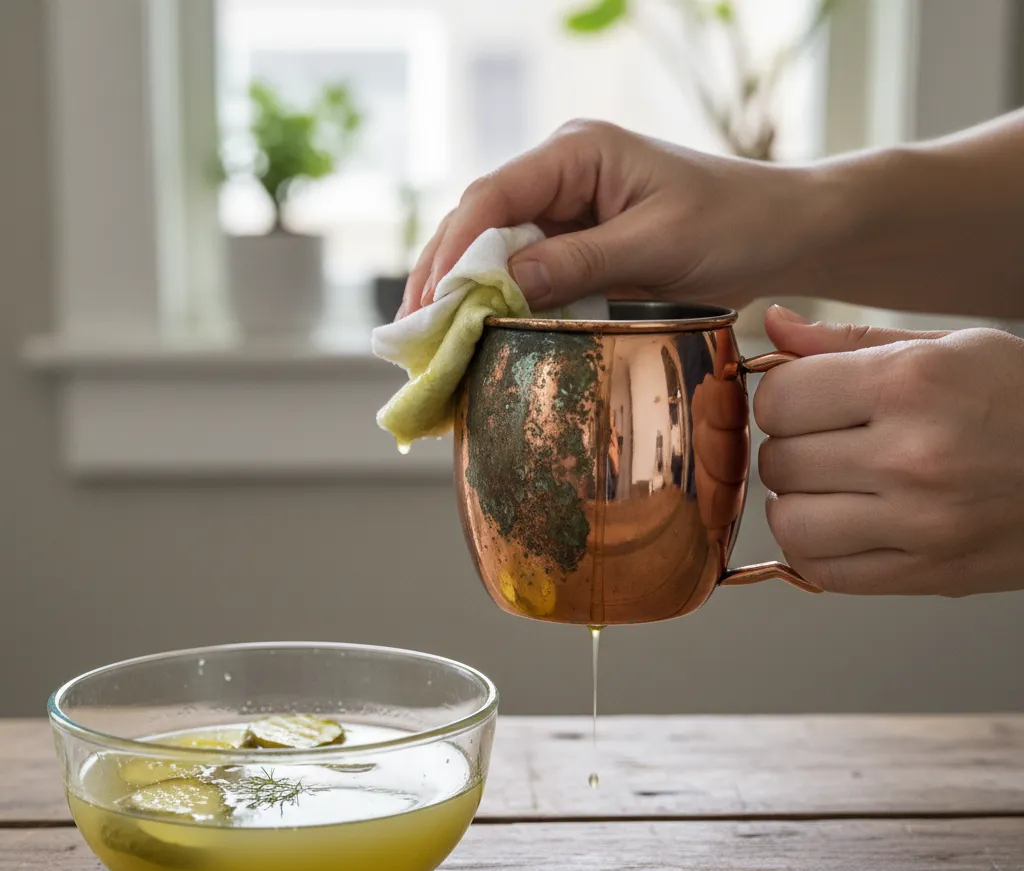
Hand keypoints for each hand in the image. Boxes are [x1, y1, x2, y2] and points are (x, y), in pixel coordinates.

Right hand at [399, 120, 813, 316]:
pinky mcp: (579, 245)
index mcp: (578, 153)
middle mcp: (563, 175)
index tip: (431, 303)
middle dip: (442, 275)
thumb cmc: (735, 223)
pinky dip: (500, 305)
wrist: (782, 234)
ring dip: (463, 294)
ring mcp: (568, 211)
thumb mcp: (658, 243)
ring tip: (428, 342)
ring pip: (495, 250)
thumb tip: (502, 287)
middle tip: (411, 333)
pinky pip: (526, 274)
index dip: (455, 250)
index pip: (494, 196)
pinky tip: (478, 336)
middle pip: (479, 222)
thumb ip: (580, 261)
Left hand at [755, 306, 1023, 595]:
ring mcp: (920, 524)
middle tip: (828, 440)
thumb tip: (772, 325)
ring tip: (832, 484)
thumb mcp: (952, 348)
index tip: (807, 398)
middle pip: (779, 459)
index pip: (780, 397)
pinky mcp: (927, 574)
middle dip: (792, 446)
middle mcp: (913, 456)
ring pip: (788, 521)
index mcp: (914, 385)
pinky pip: (821, 569)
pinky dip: (816, 546)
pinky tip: (843, 522)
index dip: (784, 396)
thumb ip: (849, 341)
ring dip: (797, 501)